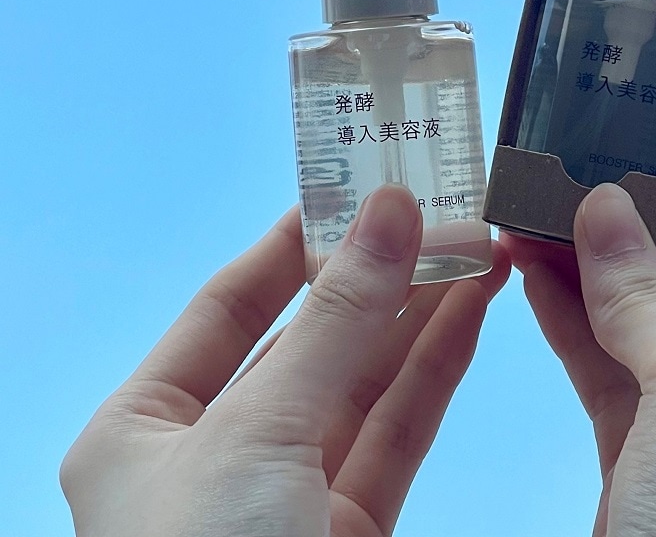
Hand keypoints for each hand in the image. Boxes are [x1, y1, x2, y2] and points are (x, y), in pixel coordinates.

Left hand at [62, 186, 509, 536]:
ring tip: (478, 248)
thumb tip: (389, 210)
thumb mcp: (259, 432)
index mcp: (146, 428)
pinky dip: (437, 370)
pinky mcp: (346, 536)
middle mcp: (212, 459)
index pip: (231, 303)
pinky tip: (474, 314)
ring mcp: (284, 500)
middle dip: (379, 273)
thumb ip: (337, 318)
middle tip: (444, 211)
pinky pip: (397, 432)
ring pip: (365, 382)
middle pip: (310, 338)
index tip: (358, 184)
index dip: (297, 240)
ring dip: (423, 313)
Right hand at [503, 180, 655, 536]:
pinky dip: (573, 327)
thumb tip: (602, 205)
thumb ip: (647, 288)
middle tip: (563, 177)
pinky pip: (612, 377)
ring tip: (529, 216)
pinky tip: (532, 280)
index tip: (637, 146)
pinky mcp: (653, 471)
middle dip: (624, 236)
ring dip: (586, 275)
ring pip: (643, 330)